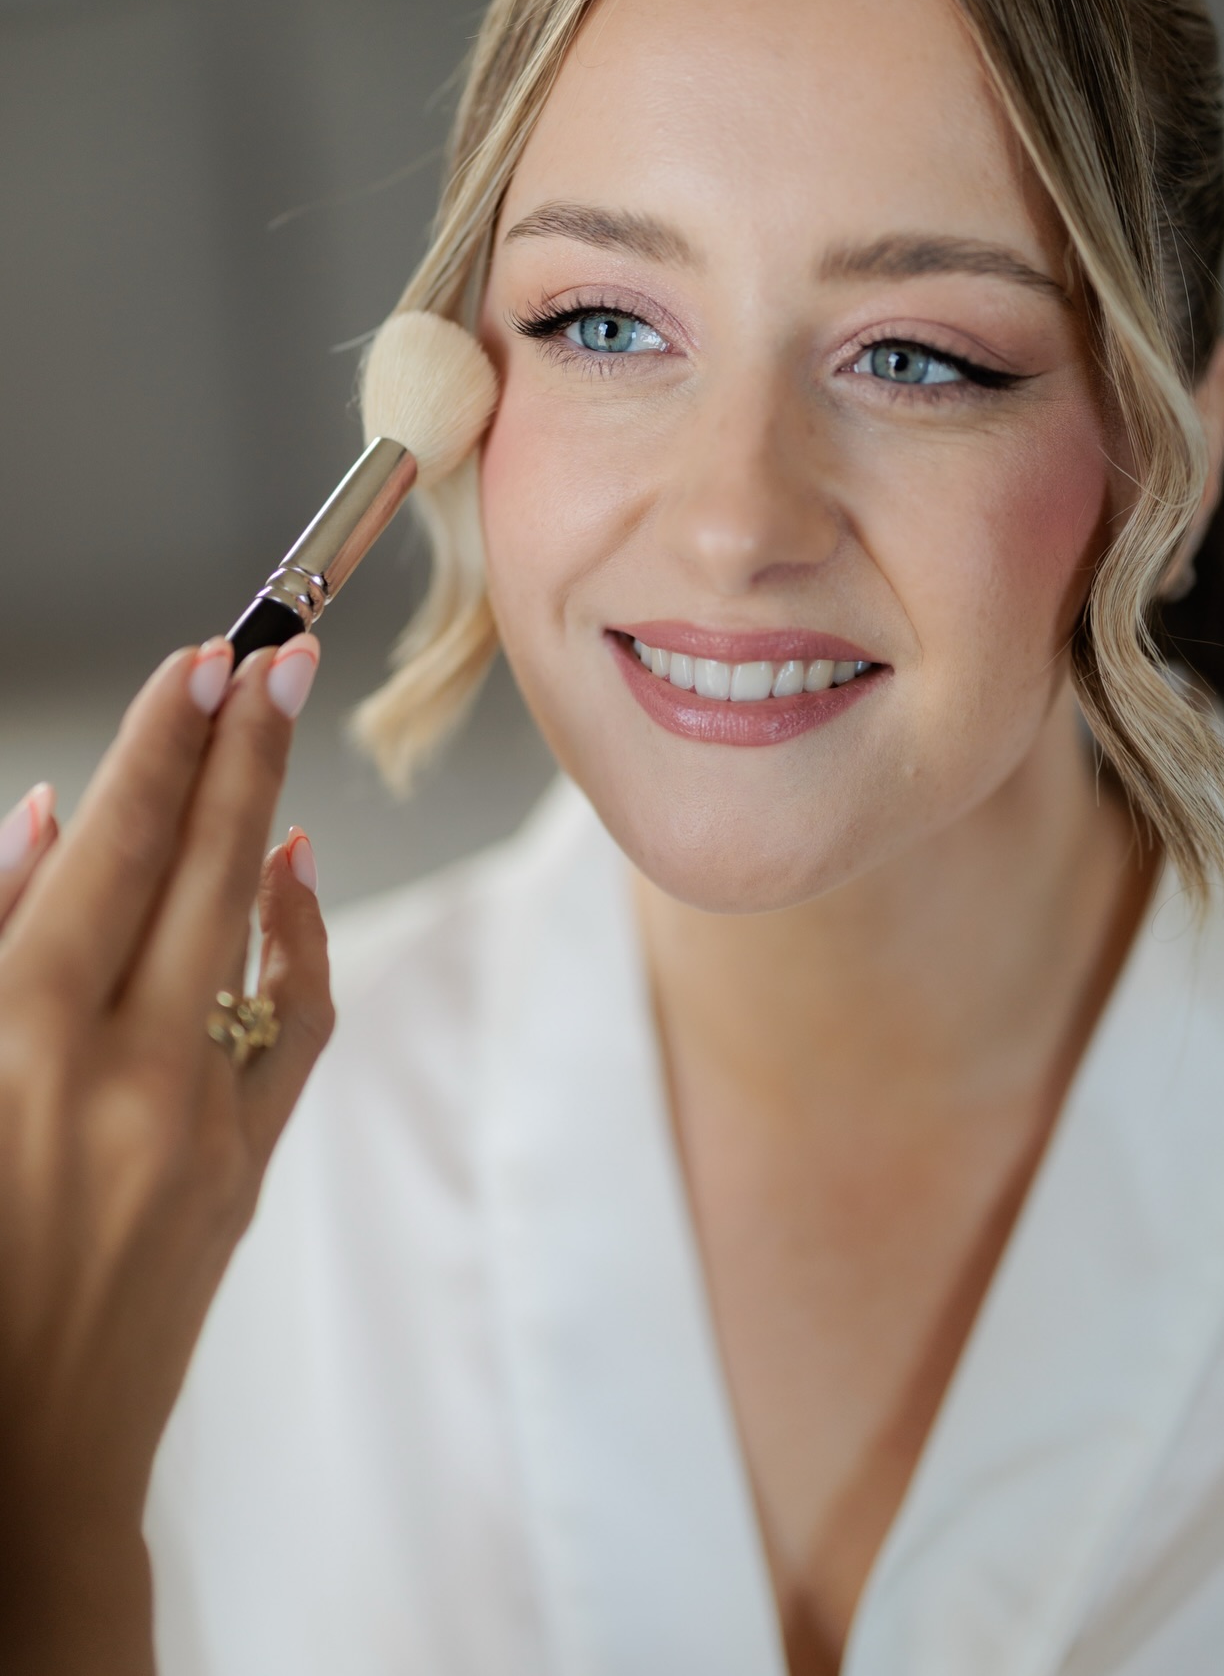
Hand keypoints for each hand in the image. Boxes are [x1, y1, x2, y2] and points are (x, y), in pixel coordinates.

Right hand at [0, 636, 333, 1675]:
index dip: (161, 744)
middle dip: (241, 743)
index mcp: (18, 1045)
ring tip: (276, 726)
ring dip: (262, 818)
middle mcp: (123, 1073)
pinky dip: (295, 942)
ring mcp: (198, 1125)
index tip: (207, 656)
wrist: (2, 1475)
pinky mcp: (239, 1172)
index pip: (108, 853)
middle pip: (198, 868)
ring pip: (247, 932)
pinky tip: (293, 877)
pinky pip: (290, 1027)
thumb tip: (34, 821)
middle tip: (281, 646)